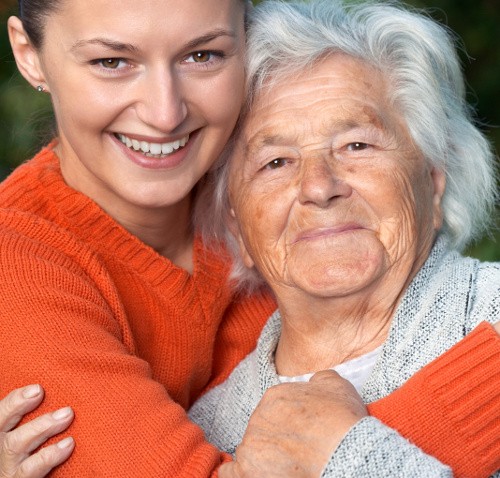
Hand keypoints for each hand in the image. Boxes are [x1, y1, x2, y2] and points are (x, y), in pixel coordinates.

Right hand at [0, 385, 73, 477]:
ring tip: (67, 414)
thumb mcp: (18, 437)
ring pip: (17, 444)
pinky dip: (50, 455)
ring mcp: (6, 469)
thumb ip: (26, 421)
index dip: (15, 400)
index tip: (37, 388)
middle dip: (19, 406)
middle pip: (2, 426)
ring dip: (43, 426)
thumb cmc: (24, 458)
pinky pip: (31, 469)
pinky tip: (68, 444)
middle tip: (41, 392)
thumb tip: (48, 394)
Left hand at [219, 370, 366, 477]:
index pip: (274, 411)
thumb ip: (320, 379)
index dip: (287, 424)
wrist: (345, 453)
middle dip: (275, 441)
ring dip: (261, 458)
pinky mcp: (247, 470)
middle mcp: (258, 416)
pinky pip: (230, 473)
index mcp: (275, 396)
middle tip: (295, 452)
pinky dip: (237, 475)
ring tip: (283, 467)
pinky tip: (251, 474)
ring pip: (249, 451)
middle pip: (261, 430)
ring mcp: (251, 443)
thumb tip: (314, 382)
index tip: (299, 434)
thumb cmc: (343, 421)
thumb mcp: (336, 386)